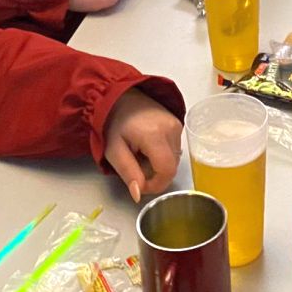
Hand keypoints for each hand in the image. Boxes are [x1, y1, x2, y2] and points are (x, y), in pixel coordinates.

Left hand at [102, 87, 182, 203]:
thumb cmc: (113, 122)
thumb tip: (139, 195)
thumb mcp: (113, 152)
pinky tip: (148, 146)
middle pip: (171, 167)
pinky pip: (175, 149)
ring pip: (174, 160)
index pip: (166, 171)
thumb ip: (128, 174)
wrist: (119, 96)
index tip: (140, 185)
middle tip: (135, 165)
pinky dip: (162, 154)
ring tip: (140, 153)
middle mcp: (171, 128)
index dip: (155, 185)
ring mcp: (177, 125)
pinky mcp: (178, 123)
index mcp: (154, 135)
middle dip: (154, 175)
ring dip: (158, 165)